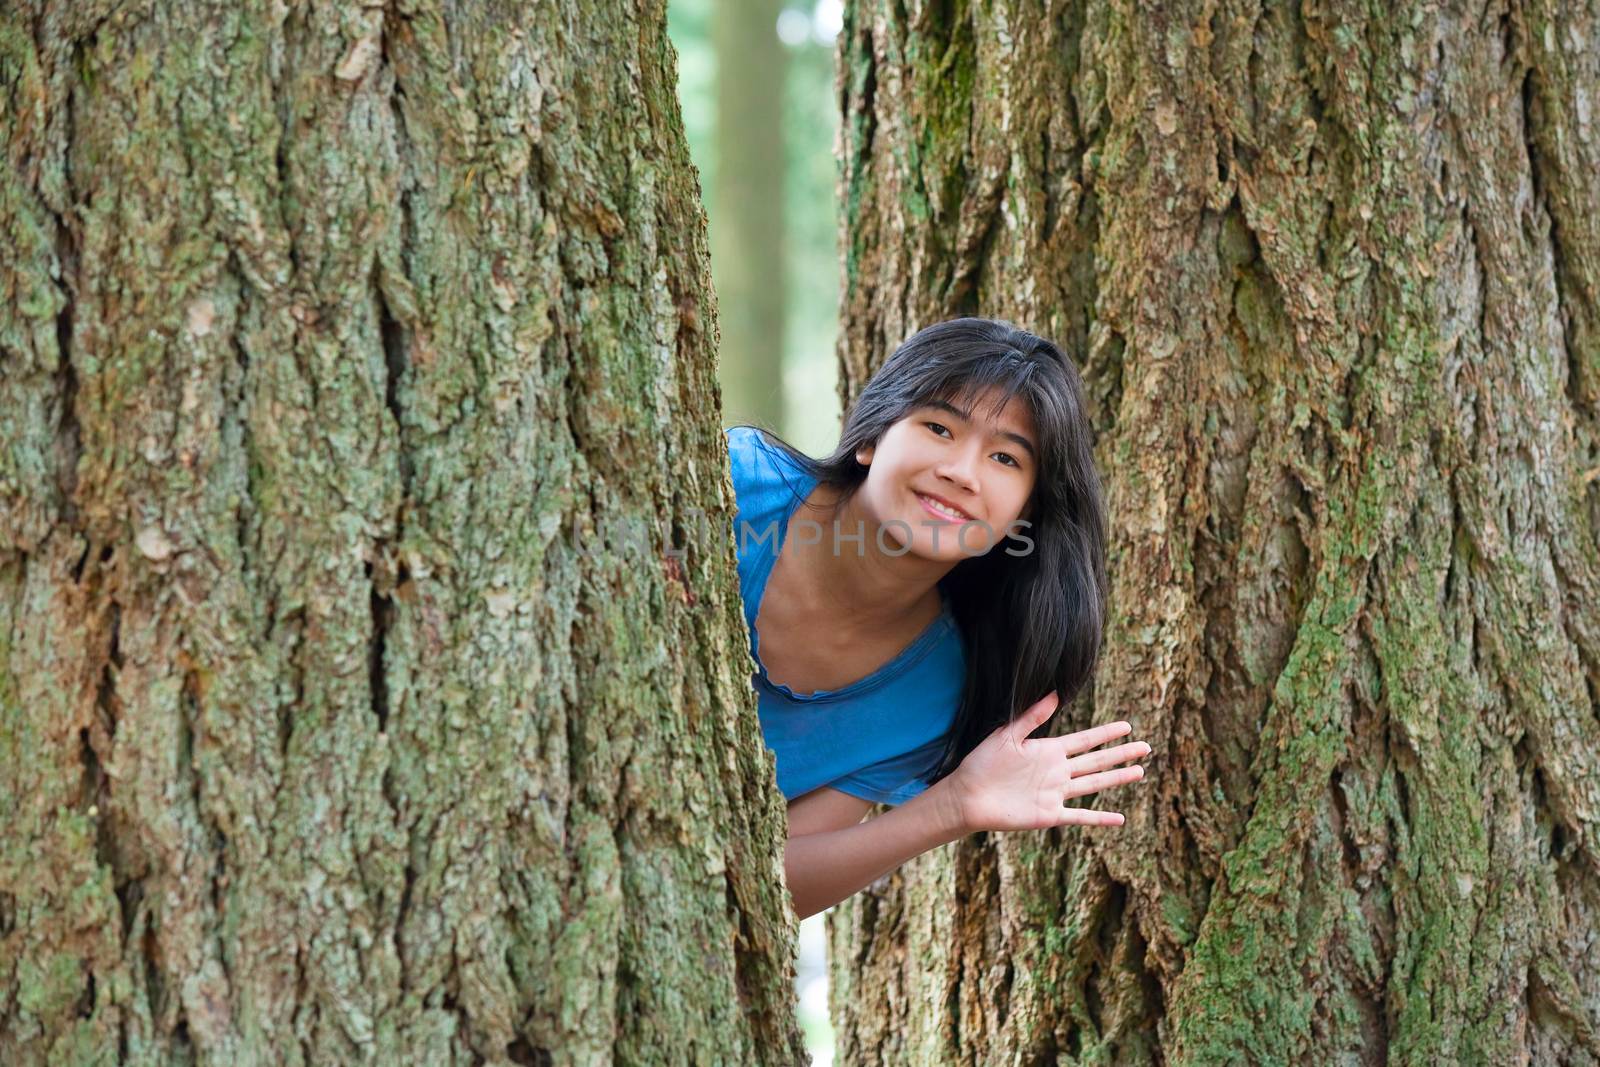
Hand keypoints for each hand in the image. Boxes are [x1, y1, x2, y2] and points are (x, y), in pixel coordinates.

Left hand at [950, 690, 1149, 832]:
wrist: (967, 796)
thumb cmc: (982, 763)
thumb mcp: (1007, 735)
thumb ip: (1032, 717)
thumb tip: (1055, 694)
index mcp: (1048, 751)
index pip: (1085, 740)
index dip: (1106, 734)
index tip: (1127, 726)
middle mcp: (1056, 772)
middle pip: (1096, 761)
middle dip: (1121, 754)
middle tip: (1146, 747)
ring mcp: (1055, 794)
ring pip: (1094, 785)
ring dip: (1117, 779)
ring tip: (1139, 772)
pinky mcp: (1049, 815)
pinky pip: (1080, 817)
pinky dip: (1100, 819)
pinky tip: (1119, 819)